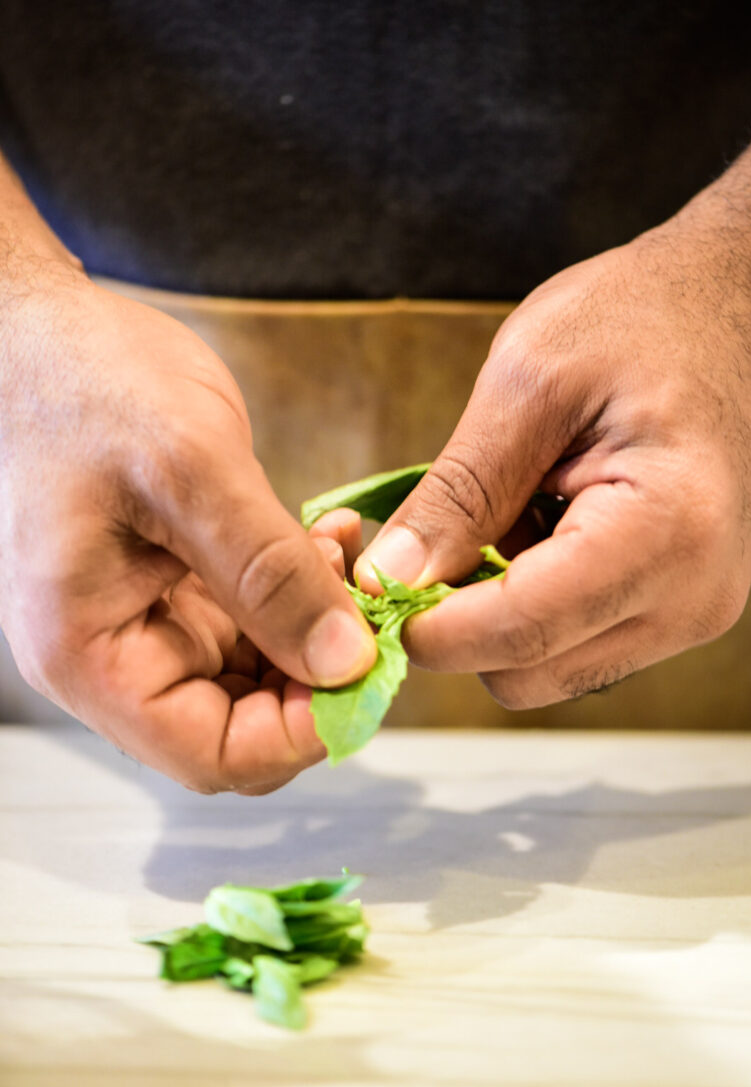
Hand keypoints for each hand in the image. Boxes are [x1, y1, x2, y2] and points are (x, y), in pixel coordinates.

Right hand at [0, 273, 375, 790]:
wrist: (41, 332)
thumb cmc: (84, 383)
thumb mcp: (191, 469)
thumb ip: (270, 575)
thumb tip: (345, 662)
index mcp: (90, 652)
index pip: (212, 753)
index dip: (302, 731)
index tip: (370, 669)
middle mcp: (113, 654)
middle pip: (239, 727)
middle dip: (317, 677)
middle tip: (373, 612)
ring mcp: (143, 622)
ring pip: (255, 677)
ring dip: (316, 630)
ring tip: (346, 558)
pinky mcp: (172, 587)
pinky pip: (252, 623)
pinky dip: (299, 594)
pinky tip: (323, 541)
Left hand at [356, 172, 750, 707]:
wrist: (734, 308)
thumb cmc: (645, 318)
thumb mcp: (530, 381)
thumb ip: (458, 492)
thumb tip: (389, 576)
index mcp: (665, 533)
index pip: (520, 632)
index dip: (426, 624)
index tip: (369, 589)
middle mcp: (691, 598)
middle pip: (528, 675)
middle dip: (458, 624)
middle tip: (428, 541)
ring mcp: (691, 612)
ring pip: (546, 671)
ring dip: (495, 616)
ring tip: (505, 517)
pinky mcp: (676, 608)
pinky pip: (574, 643)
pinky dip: (531, 605)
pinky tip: (538, 529)